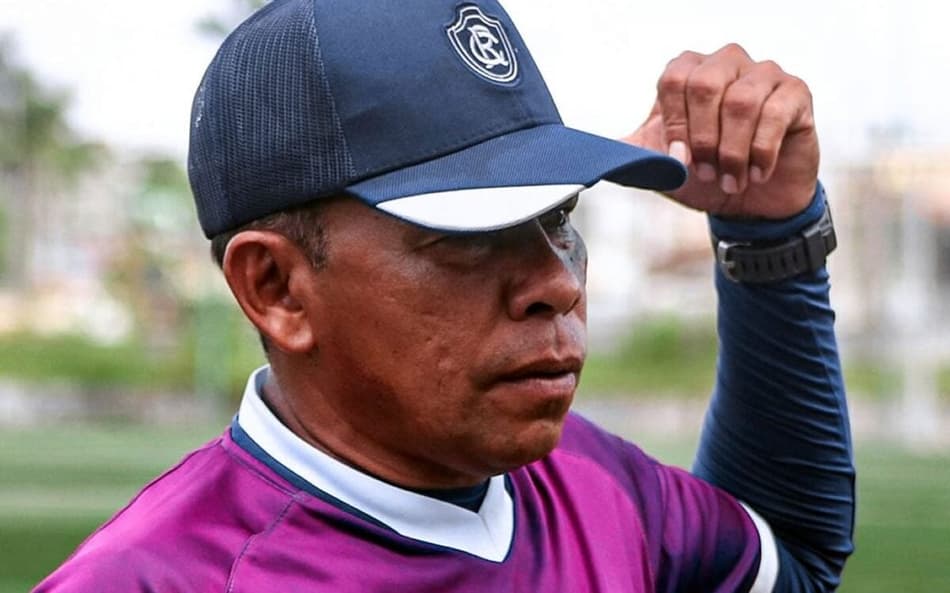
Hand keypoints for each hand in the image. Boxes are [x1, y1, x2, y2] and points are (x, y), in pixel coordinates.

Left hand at [624, 44, 818, 219]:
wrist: (751, 204)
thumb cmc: (704, 177)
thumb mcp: (659, 167)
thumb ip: (628, 154)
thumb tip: (589, 151)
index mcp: (688, 72)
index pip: (672, 80)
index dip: (674, 125)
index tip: (680, 161)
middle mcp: (725, 63)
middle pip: (704, 84)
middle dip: (702, 138)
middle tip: (706, 172)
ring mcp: (763, 74)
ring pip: (741, 101)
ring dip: (732, 151)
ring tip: (731, 180)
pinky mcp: (796, 93)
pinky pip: (775, 114)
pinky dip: (761, 152)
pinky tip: (757, 174)